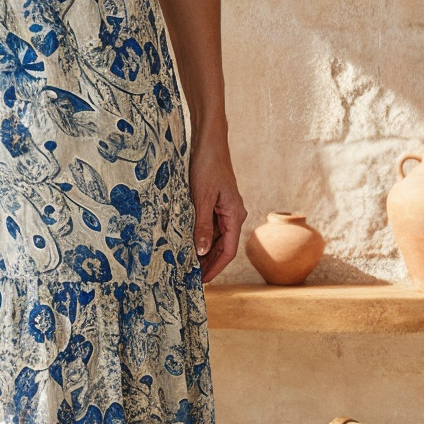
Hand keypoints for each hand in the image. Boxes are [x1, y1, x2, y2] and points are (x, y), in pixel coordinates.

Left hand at [188, 133, 244, 283]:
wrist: (209, 142)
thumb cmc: (208, 166)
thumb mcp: (202, 198)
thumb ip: (202, 226)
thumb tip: (202, 252)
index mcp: (235, 215)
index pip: (228, 251)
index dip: (216, 268)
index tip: (202, 282)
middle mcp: (233, 214)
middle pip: (222, 247)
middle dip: (208, 263)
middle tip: (191, 277)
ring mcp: (225, 208)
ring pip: (216, 237)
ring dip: (204, 251)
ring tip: (187, 265)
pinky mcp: (215, 202)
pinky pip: (210, 225)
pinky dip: (200, 236)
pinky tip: (188, 243)